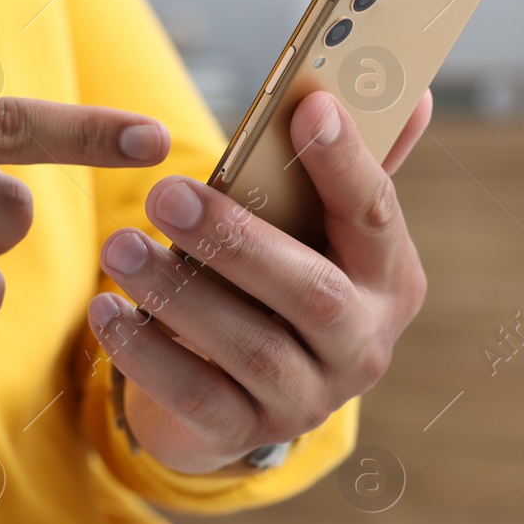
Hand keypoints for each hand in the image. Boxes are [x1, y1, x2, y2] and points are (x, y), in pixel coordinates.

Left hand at [89, 89, 430, 473]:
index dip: (346, 162)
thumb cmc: (272, 283)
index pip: (376, 215)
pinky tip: (106, 310)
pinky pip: (196, 396)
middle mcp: (363, 346)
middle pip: (312, 293)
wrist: (235, 394)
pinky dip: (147, 353)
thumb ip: (351, 168)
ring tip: (120, 248)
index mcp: (388, 280)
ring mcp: (308, 399)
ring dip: (180, 295)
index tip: (308, 107)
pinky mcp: (246, 435)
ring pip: (251, 348)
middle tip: (165, 193)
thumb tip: (417, 89)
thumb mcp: (313, 231)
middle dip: (237, 241)